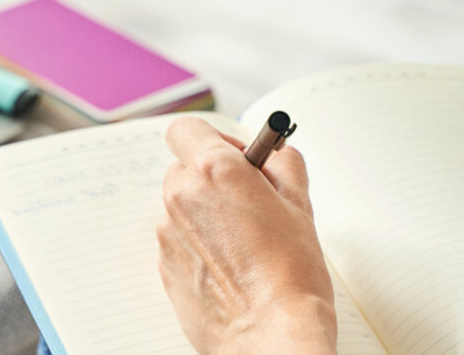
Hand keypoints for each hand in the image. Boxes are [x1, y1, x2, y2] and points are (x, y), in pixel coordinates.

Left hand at [157, 117, 335, 354]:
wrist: (268, 334)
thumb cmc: (290, 275)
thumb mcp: (300, 205)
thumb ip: (283, 164)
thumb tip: (274, 152)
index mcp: (213, 171)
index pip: (186, 129)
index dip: (214, 139)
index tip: (239, 158)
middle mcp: (181, 197)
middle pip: (184, 168)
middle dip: (212, 178)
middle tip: (249, 201)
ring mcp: (168, 232)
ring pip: (181, 207)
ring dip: (205, 214)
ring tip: (244, 243)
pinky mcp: (163, 264)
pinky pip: (178, 240)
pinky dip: (198, 245)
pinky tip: (230, 266)